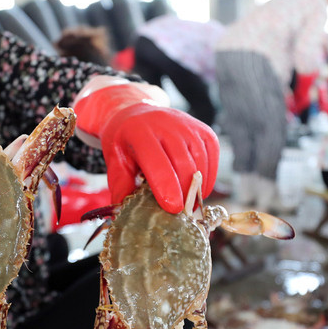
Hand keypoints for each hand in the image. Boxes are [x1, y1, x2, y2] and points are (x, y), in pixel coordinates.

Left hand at [99, 105, 217, 214]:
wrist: (138, 114)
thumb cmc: (126, 142)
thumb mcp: (115, 160)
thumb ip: (120, 185)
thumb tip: (123, 214)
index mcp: (140, 133)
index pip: (157, 162)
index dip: (166, 187)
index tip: (173, 209)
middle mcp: (167, 125)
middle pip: (183, 165)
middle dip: (185, 193)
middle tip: (180, 214)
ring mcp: (188, 126)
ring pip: (200, 163)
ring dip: (197, 188)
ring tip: (188, 204)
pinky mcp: (204, 130)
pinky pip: (212, 158)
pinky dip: (208, 178)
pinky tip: (198, 190)